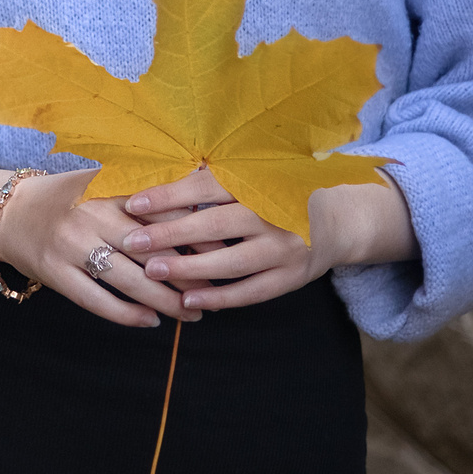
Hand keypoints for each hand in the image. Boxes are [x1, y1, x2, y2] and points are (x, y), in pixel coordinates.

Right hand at [0, 167, 197, 329]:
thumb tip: (198, 215)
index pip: (158, 214)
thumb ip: (140, 198)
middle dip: (188, 274)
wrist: (4, 212)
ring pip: (128, 280)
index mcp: (106, 191)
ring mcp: (70, 247)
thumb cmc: (64, 199)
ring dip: (165, 301)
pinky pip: (97, 301)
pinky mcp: (55, 273)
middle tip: (216, 290)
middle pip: (149, 251)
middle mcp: (90, 217)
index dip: (193, 235)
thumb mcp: (99, 186)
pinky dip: (127, 314)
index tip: (222, 251)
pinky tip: (151, 320)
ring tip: (192, 313)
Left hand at [116, 166, 415, 312]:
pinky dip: (219, 297)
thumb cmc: (281, 192)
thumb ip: (216, 178)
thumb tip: (157, 174)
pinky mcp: (291, 278)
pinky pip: (251, 292)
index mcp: (260, 182)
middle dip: (169, 234)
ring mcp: (284, 249)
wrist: (339, 220)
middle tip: (132, 241)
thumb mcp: (256, 175)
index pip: (207, 187)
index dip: (169, 196)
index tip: (133, 204)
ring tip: (152, 272)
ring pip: (230, 263)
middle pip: (214, 226)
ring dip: (188, 268)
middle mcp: (273, 215)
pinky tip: (189, 299)